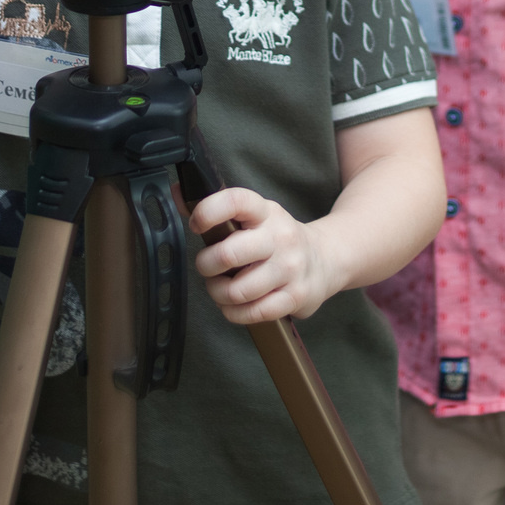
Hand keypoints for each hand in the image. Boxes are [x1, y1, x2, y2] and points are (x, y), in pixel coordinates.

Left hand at [191, 186, 339, 323]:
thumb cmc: (277, 239)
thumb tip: (178, 192)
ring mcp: (290, 268)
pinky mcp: (296, 297)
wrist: (327, 259)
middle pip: (229, 254)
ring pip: (237, 290)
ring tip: (220, 288)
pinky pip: (252, 313)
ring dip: (218, 293)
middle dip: (207, 265)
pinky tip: (234, 305)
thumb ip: (216, 209)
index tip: (196, 225)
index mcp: (266, 212)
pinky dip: (234, 313)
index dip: (208, 212)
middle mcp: (280, 237)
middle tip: (208, 267)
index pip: (236, 201)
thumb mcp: (254, 217)